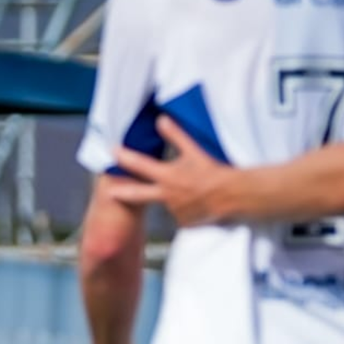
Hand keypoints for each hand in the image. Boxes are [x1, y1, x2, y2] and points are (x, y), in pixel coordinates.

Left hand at [106, 116, 234, 225]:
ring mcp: (174, 211)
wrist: (233, 195)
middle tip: (110, 193)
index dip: (124, 157)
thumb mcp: (194, 151)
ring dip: (175, 197)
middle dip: (122, 193)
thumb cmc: (214, 171)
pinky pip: (182, 214)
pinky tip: (200, 202)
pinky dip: (187, 208)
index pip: (139, 165)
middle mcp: (166, 196)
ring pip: (168, 203)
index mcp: (167, 176)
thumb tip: (161, 120)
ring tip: (196, 190)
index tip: (112, 151)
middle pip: (137, 195)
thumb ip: (175, 136)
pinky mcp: (184, 222)